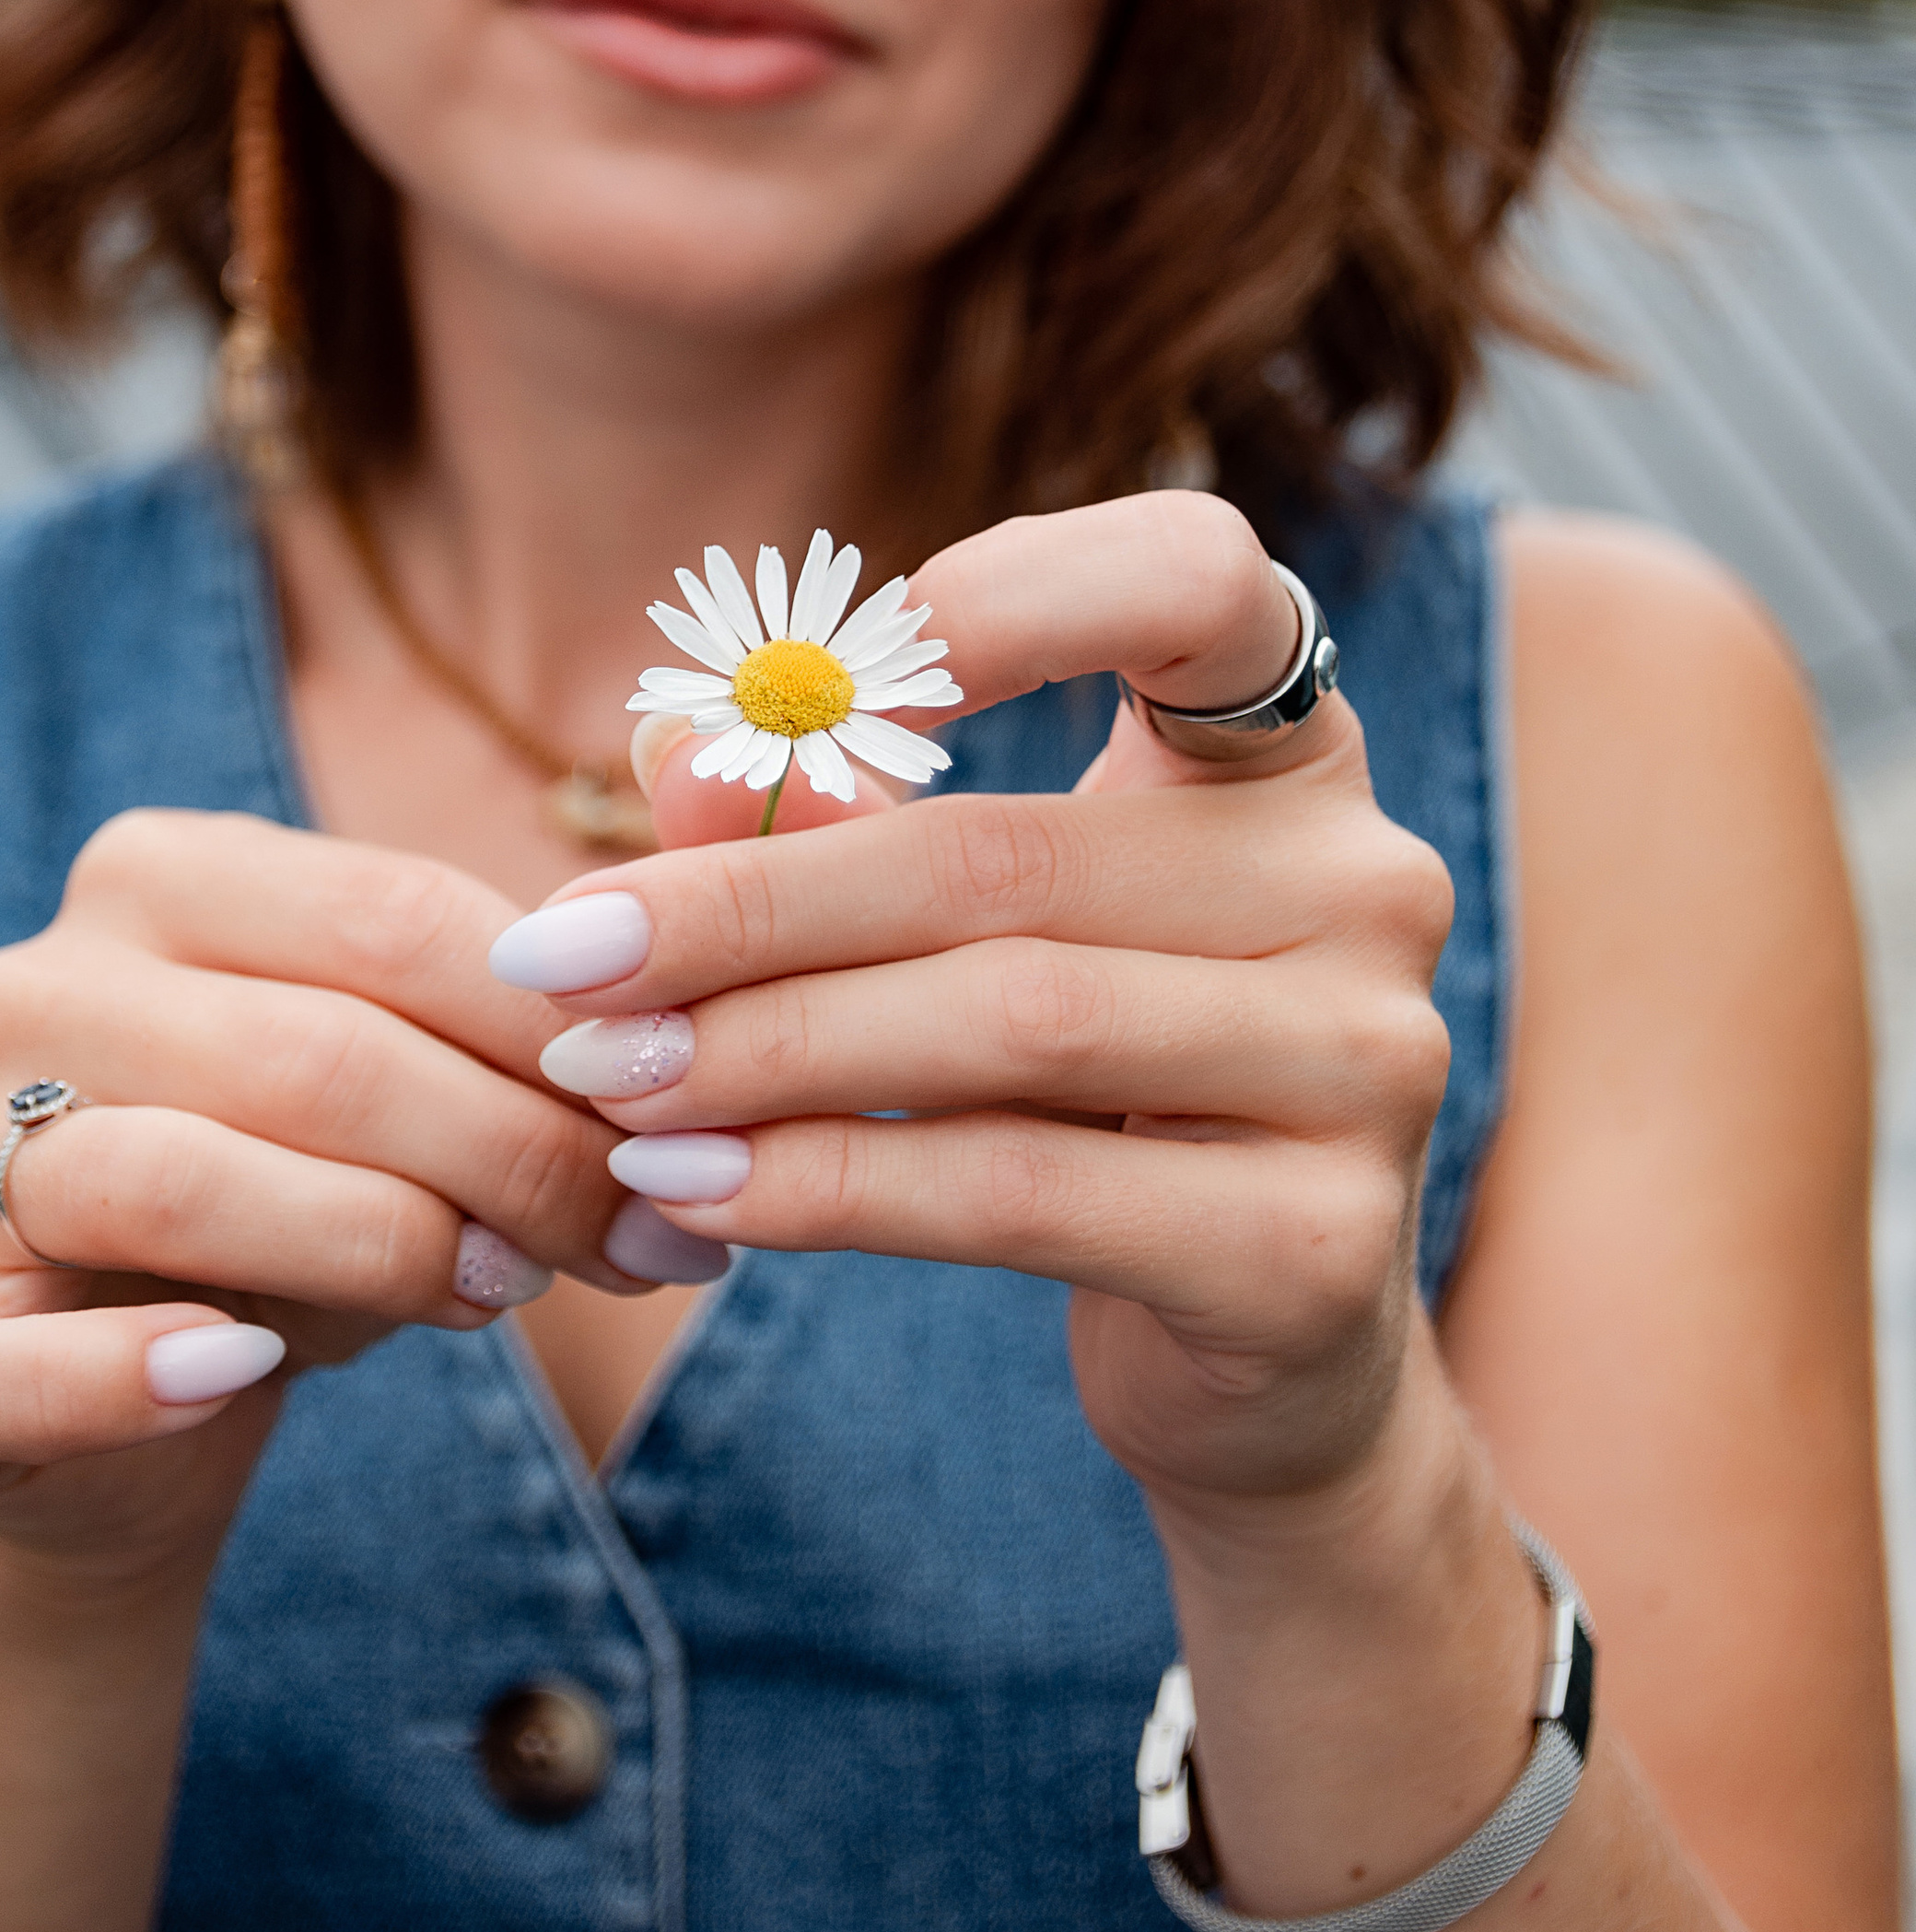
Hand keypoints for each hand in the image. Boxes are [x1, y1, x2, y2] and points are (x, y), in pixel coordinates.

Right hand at [0, 814, 642, 1586]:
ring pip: (173, 1179)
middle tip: (638, 1238)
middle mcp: (25, 989)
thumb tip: (687, 1071)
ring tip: (501, 1297)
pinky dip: (127, 1375)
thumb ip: (511, 1047)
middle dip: (511, 1153)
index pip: (393, 916)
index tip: (685, 1119)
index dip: (561, 1030)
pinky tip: (241, 1373)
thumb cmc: (300, 1207)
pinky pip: (0, 1365)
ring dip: (377, 1246)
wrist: (125, 1419)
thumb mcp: (410, 1091)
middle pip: (313, 1051)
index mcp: (152, 876)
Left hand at [502, 494, 1453, 1525]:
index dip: (1011, 592)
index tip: (826, 671)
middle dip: (748, 906)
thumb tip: (665, 744)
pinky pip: (1022, 1192)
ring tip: (605, 1078)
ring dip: (764, 1051)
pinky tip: (693, 1189)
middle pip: (1007, 855)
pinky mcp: (1315, 1248)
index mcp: (1289, 753)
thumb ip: (831, 825)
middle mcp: (1365, 881)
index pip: (1197, 580)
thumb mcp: (968, 930)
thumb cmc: (1089, 1089)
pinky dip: (830, 1186)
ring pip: (1007, 1022)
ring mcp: (1367, 1066)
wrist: (1264, 1352)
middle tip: (564, 955)